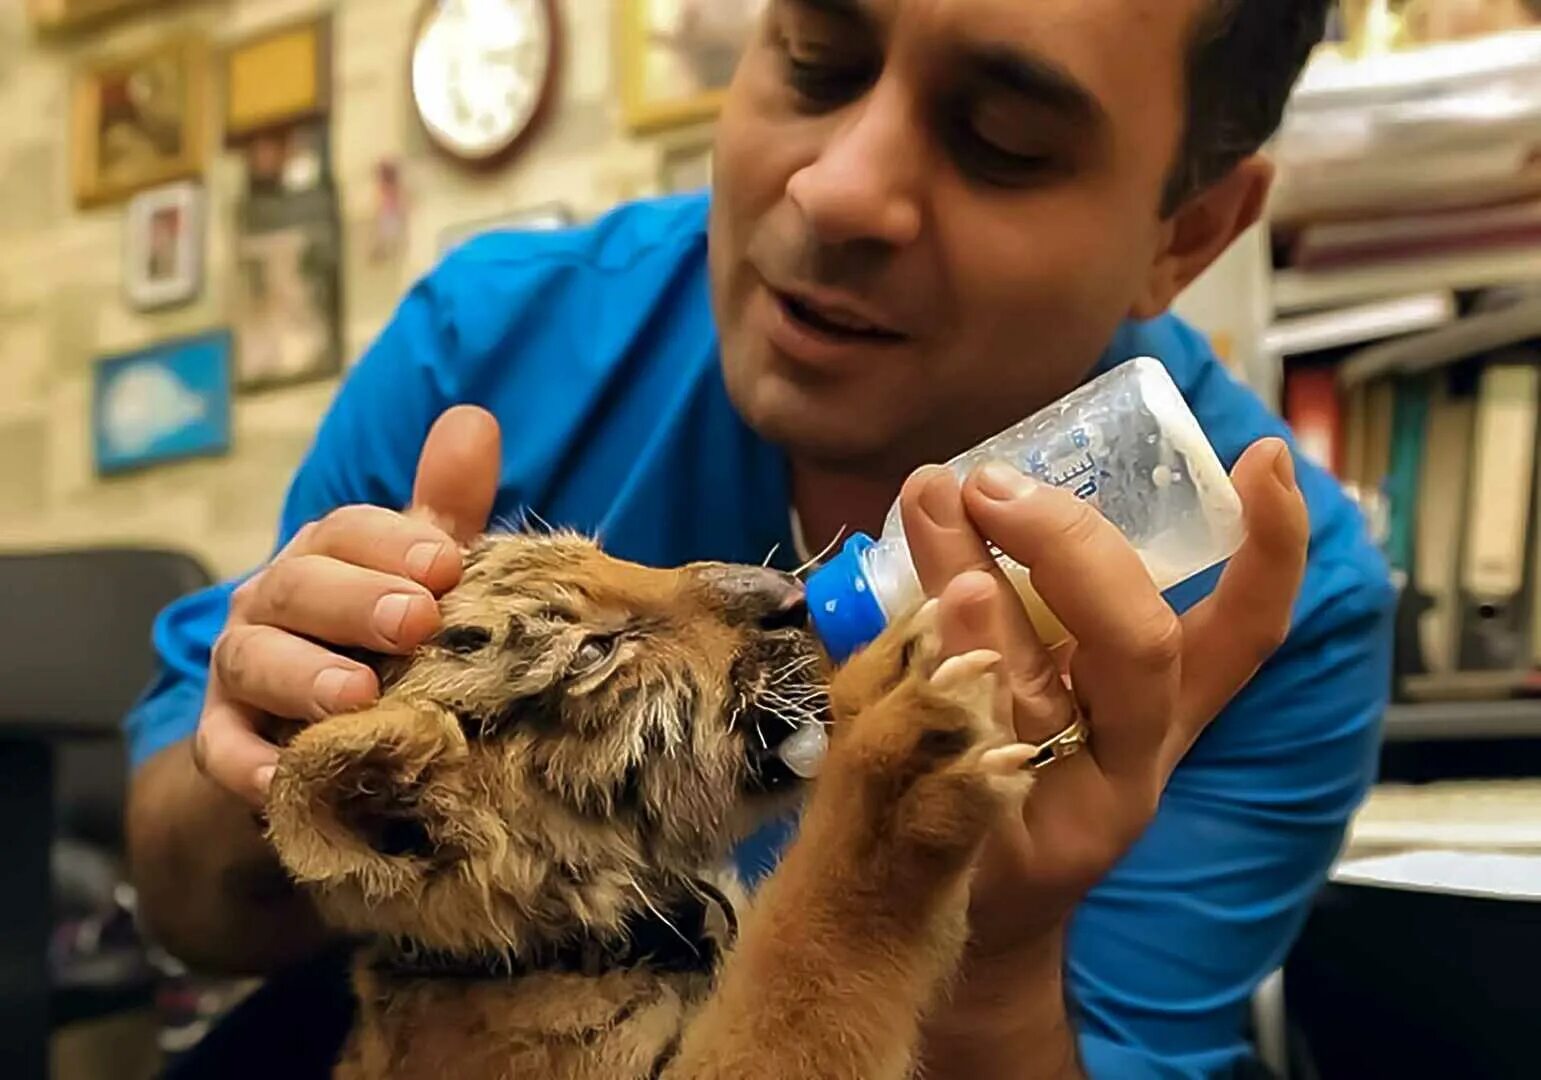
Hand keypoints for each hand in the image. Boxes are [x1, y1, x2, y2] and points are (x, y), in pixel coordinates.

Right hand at [194, 406, 501, 805]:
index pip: (347, 531)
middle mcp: (273, 602)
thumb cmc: (392, 637)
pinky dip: (248, 764)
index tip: (448, 564)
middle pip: (299, 587)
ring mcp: (242, 670)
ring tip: (357, 696)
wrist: (335, 730)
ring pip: (254, 661)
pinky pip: (223, 750)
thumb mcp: (424, 573)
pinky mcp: (224, 739)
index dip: (393, 543)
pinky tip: (285, 777)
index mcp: (325, 554)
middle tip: (417, 621)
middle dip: (356, 601)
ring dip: (304, 677)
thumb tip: (475, 419)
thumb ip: (445, 507)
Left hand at [899, 437, 1308, 960]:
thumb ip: (1022, 600)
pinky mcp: (977, 833)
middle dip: (1073, 545)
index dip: (1272, 554)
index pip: (1244, 633)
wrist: (940, 908)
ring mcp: (1052, 802)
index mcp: (1162, 706)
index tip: (1267, 460)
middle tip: (994, 482)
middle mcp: (1129, 755)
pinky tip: (888, 613)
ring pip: (1030, 685)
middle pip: (1140, 647)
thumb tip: (952, 481)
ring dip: (972, 578)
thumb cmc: (1001, 764)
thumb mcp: (1038, 675)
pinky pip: (948, 734)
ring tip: (933, 502)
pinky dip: (919, 659)